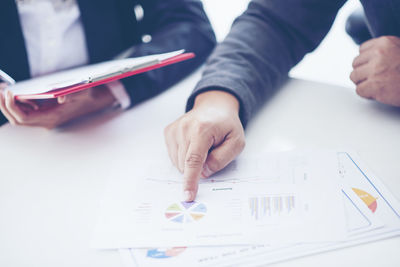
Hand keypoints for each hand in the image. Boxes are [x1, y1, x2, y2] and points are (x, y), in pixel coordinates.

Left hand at [0, 85, 115, 128]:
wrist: (95, 101)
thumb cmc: (87, 96)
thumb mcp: (82, 91)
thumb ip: (72, 94)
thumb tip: (61, 98)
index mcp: (53, 117)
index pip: (24, 118)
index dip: (12, 106)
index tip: (8, 92)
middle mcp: (46, 121)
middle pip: (17, 119)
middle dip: (4, 106)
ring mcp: (44, 119)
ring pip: (18, 117)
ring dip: (7, 106)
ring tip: (2, 90)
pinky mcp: (44, 114)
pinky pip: (24, 112)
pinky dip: (15, 104)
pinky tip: (14, 93)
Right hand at [164, 90, 244, 201]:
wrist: (214, 106)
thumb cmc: (227, 125)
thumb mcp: (236, 142)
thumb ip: (221, 159)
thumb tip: (204, 173)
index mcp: (202, 130)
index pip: (193, 160)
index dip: (190, 180)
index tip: (188, 195)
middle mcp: (184, 128)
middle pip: (185, 165)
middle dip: (198, 168)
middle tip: (211, 152)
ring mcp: (174, 129)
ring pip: (178, 163)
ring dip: (191, 162)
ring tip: (202, 146)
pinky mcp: (168, 132)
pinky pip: (173, 156)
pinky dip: (184, 157)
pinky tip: (193, 145)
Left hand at [350, 36, 399, 105]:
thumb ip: (386, 51)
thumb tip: (367, 58)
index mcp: (385, 42)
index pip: (362, 50)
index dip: (367, 61)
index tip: (375, 67)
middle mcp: (378, 54)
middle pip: (355, 64)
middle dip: (364, 72)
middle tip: (377, 78)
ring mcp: (375, 69)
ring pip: (354, 77)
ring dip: (364, 83)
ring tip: (379, 85)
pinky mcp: (374, 85)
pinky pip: (359, 90)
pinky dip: (367, 94)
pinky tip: (379, 93)